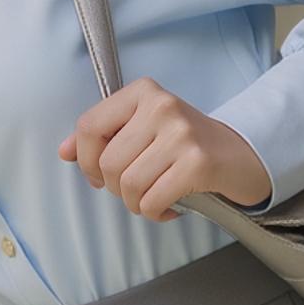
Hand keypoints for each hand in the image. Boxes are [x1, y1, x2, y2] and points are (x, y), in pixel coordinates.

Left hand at [57, 76, 271, 220]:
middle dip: (115, 187)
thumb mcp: (142, 129)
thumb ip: (102, 136)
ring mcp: (181, 134)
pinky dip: (155, 212)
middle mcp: (161, 107)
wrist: (240, 154)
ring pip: (128, 185)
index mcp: (143, 92)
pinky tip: (169, 205)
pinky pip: (152, 200)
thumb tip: (64, 152)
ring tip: (153, 196)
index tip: (98, 173)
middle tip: (136, 187)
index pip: (89, 126)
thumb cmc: (185, 143)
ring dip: (136, 203)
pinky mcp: (197, 163)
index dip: (86, 160)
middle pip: (108, 163)